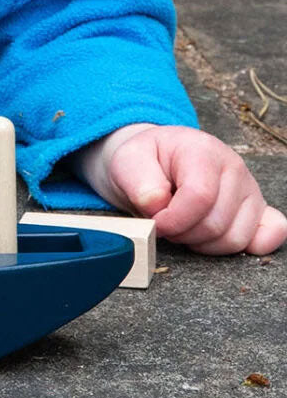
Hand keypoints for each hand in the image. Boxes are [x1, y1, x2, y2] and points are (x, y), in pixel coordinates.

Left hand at [91, 123, 286, 254]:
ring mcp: (251, 190)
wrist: (156, 161)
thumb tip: (157, 205)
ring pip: (236, 239)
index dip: (174, 219)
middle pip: (217, 223)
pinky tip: (218, 240)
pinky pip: (270, 237)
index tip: (155, 222)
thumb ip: (137, 181)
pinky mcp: (261, 210)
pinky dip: (247, 248)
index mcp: (202, 149)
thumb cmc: (144, 162)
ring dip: (203, 244)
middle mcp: (234, 167)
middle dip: (184, 234)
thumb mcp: (127, 161)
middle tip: (166, 225)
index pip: (199, 197)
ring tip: (183, 227)